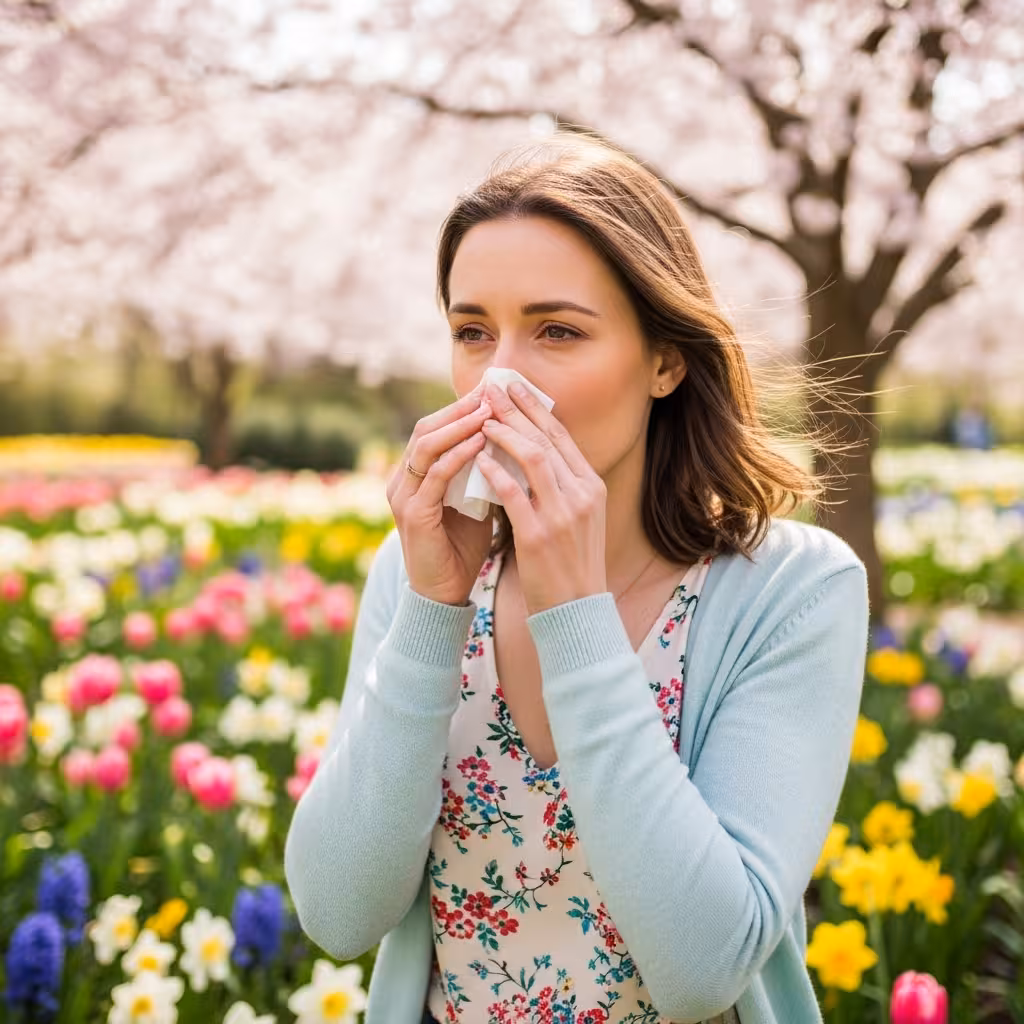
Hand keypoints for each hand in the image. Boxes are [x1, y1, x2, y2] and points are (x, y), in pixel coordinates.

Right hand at [386, 385, 494, 605]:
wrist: (445, 594)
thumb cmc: (462, 548)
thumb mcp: (476, 500)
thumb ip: (484, 472)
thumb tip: (514, 440)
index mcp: (416, 474)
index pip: (436, 427)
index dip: (462, 407)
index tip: (494, 391)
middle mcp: (403, 479)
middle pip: (427, 427)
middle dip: (460, 408)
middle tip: (492, 391)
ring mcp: (404, 495)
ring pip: (427, 444)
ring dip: (459, 424)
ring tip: (488, 410)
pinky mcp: (413, 514)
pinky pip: (434, 475)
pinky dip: (458, 455)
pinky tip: (480, 443)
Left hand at [476, 381, 607, 614]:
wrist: (576, 611)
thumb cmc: (571, 565)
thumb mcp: (579, 519)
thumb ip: (561, 486)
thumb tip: (532, 453)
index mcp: (592, 488)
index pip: (561, 437)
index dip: (535, 410)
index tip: (514, 389)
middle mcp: (582, 495)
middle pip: (547, 440)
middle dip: (517, 411)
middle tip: (492, 390)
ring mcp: (563, 515)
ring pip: (534, 459)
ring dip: (506, 435)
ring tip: (483, 419)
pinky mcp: (540, 536)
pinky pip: (514, 494)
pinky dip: (496, 473)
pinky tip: (479, 460)